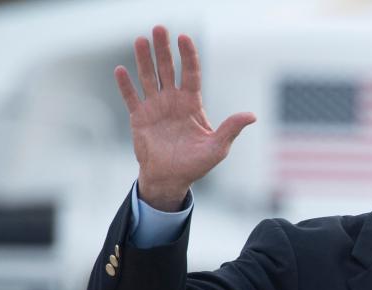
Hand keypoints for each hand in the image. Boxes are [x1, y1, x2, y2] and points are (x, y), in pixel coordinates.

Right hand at [115, 25, 255, 210]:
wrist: (171, 178)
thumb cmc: (196, 164)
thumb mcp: (218, 148)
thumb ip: (231, 129)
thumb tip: (252, 116)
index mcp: (192, 104)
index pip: (191, 73)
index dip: (188, 56)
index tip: (184, 38)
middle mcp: (173, 101)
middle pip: (168, 69)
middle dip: (164, 49)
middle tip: (159, 28)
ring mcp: (155, 107)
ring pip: (148, 78)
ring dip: (144, 59)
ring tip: (140, 40)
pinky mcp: (139, 118)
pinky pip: (131, 97)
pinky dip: (126, 85)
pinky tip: (120, 69)